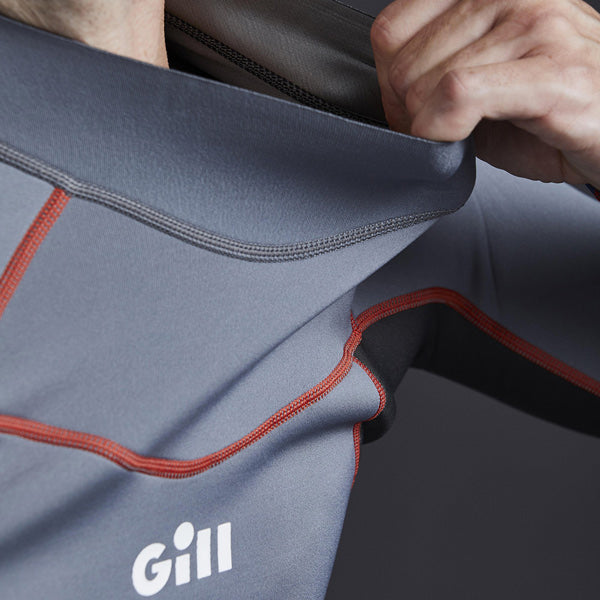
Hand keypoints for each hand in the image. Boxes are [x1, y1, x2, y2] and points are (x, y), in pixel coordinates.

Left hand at [370, 0, 599, 187]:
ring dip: (429, 128)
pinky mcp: (550, 69)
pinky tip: (464, 137)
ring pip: (425, 84)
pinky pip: (459, 94)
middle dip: (409, 114)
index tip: (414, 108)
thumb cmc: (546, 105)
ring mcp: (534, 24)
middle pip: (402, 65)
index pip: (390, 30)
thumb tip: (386, 90)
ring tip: (463, 133)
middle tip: (440, 129)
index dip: (390, 84)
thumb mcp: (478, 75)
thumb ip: (432, 69)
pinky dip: (444, 129)